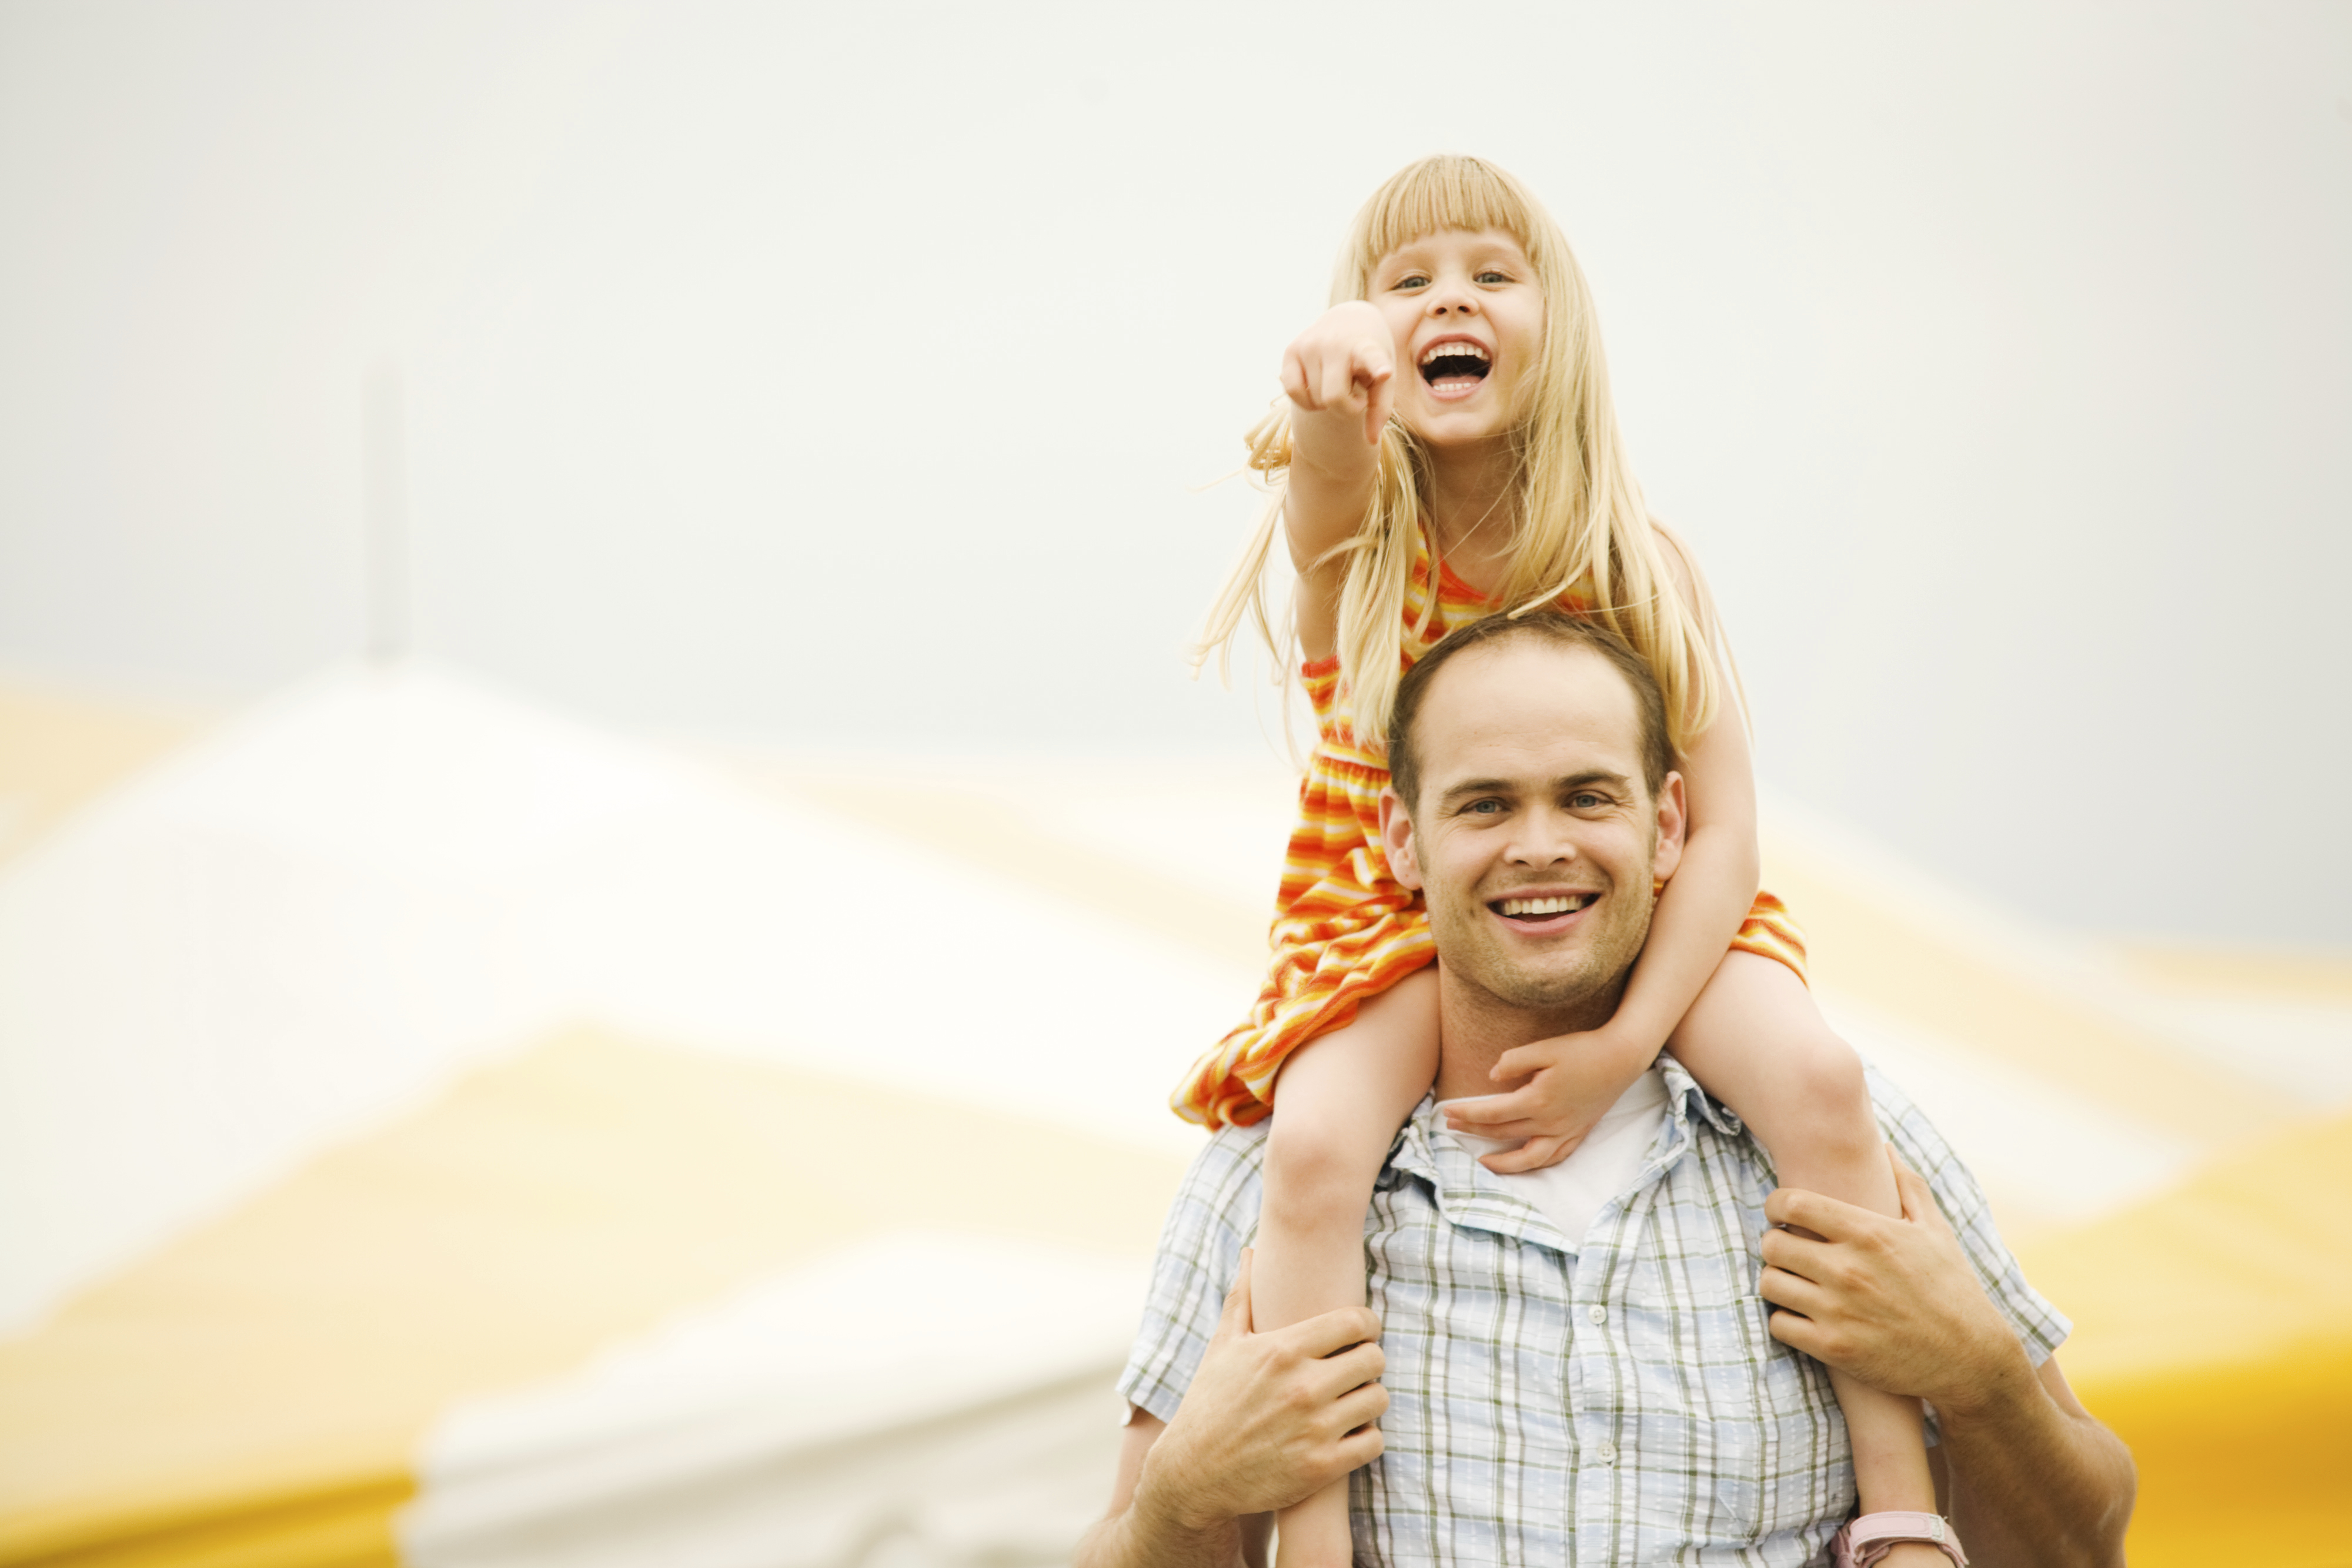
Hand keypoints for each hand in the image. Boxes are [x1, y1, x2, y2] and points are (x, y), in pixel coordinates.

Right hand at [1134, 1249, 1388, 1532]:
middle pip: (1375, 1359)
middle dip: (1368, 1361)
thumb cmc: (1210, 1402)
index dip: (1365, 1325)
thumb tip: (1250, 1250)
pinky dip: (1367, 1438)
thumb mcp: (1223, 1345)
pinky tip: (1348, 1433)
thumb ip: (1243, 1295)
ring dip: (1369, 1399)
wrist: (1193, 1474)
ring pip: (1379, 1399)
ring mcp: (1314, 1429)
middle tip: (1354, 1369)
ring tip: (1351, 1400)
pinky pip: (1374, 1442)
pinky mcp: (1321, 1467)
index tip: (1359, 1333)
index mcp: (1282, 1350)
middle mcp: (1302, 1387)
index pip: (1356, 1322)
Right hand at [1280, 300, 1395, 446]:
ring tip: (1338, 384)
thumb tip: (1371, 441)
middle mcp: (1336, 343)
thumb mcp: (1383, 378)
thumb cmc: (1370, 357)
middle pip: (1333, 399)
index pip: (1371, 357)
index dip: (1377, 367)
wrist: (1350, 320)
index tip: (1385, 372)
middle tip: (1356, 397)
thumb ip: (1380, 408)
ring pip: (1314, 399)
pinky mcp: (1291, 349)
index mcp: (1366, 347)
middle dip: (1345, 408)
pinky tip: (1318, 390)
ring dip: (1327, 402)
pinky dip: (1306, 400)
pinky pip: (1291, 391)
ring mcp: (1310, 344)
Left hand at [1442, 1027, 1654, 1174]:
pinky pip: (1554, 1158)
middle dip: (1473, 1132)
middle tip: (1451, 1127)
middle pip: (1502, 1134)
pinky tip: (1524, 1162)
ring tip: (1482, 1161)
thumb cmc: (1582, 1049)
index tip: (1446, 1112)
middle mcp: (1550, 1123)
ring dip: (1502, 1162)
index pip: (1491, 1113)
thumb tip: (1492, 1078)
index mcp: (1537, 1101)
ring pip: (1528, 1158)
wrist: (1621, 1058)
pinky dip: (1535, 1164)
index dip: (1466, 1114)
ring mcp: (1566, 1131)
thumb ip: (1514, 1061)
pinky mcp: (1579, 1133)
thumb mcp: (1545, 1047)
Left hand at [1759, 1147, 2035, 1419]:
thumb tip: (1885, 1146)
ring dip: (1777, 1282)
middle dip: (1775, 1245)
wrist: (1971, 1359)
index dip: (1776, 1205)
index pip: (1791, 1203)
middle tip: (1790, 1252)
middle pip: (1771, 1244)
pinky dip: (1785, 1320)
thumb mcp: (1935, 1231)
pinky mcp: (1834, 1348)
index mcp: (1868, 1233)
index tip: (1781, 1214)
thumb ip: (1906, 1184)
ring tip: (1795, 1283)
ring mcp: (1838, 1311)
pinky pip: (1778, 1325)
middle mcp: (1848, 1269)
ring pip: (1769, 1284)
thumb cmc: (1953, 1289)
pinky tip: (1803, 1316)